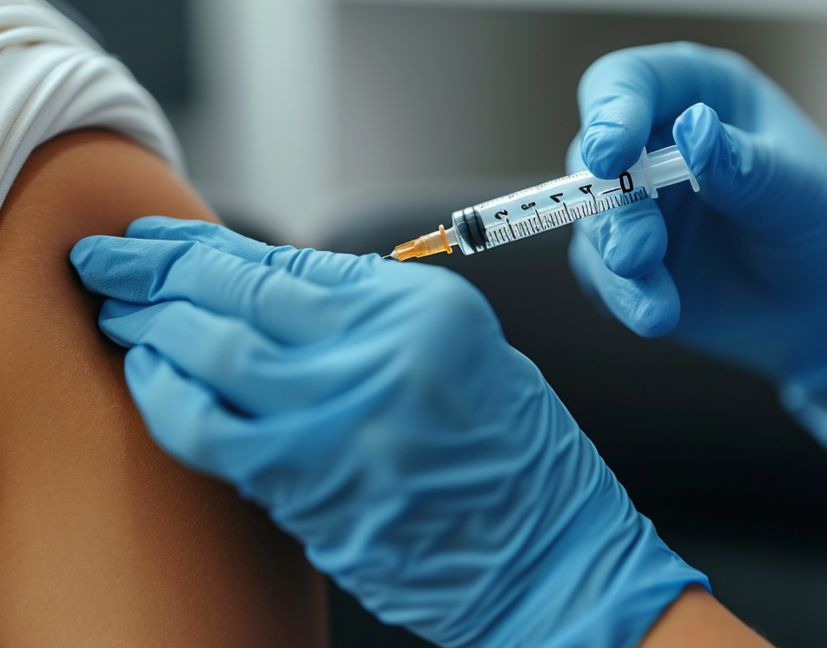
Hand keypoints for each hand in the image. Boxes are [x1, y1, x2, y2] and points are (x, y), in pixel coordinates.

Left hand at [71, 217, 705, 646]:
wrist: (545, 553)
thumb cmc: (513, 452)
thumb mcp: (456, 348)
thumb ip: (363, 314)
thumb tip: (266, 290)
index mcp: (423, 313)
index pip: (287, 265)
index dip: (205, 248)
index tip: (157, 236)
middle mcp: (379, 358)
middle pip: (239, 300)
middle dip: (157, 274)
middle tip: (109, 260)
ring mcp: (342, 426)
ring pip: (213, 359)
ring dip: (151, 331)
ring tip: (116, 312)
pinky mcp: (314, 491)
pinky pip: (214, 435)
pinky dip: (170, 401)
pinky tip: (150, 378)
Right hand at [568, 42, 826, 384]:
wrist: (809, 304)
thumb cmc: (813, 226)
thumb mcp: (793, 191)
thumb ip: (743, 164)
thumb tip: (695, 129)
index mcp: (693, 96)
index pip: (626, 82)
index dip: (608, 113)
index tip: (611, 156)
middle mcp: (650, 146)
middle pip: (592, 162)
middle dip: (614, 213)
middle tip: (641, 255)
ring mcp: (630, 206)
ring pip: (592, 225)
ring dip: (616, 265)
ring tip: (658, 310)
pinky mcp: (618, 259)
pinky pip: (600, 275)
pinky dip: (623, 298)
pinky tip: (657, 314)